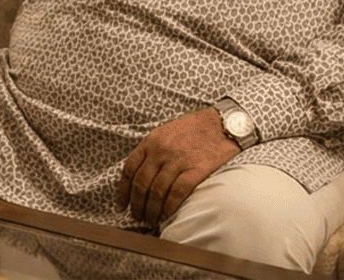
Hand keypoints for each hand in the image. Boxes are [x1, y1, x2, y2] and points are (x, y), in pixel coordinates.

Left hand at [115, 107, 239, 226]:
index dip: (123, 190)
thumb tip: (141, 174)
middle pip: (141, 184)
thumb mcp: (166, 132)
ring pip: (157, 192)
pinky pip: (177, 193)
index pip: (129, 169)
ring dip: (152, 210)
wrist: (222, 123)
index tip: (121, 204)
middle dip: (137, 204)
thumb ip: (152, 150)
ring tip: (151, 220)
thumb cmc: (194, 128)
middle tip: (137, 216)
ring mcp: (178, 161)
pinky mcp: (195, 170)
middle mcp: (161, 151)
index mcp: (151, 141)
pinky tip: (168, 215)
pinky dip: (170, 207)